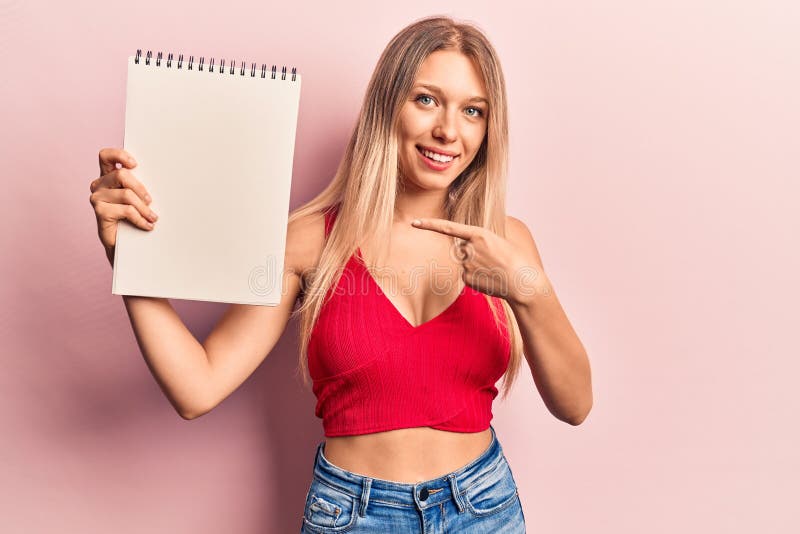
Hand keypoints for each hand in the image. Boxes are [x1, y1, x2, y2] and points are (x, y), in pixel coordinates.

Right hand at [89, 148, 158, 264]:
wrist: (124, 244)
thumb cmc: (133, 218)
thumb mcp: (137, 198)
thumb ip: (139, 185)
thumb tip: (162, 175)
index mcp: (108, 176)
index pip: (106, 156)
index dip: (119, 155)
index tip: (135, 164)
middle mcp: (99, 185)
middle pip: (121, 175)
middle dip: (140, 188)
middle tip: (151, 201)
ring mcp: (97, 198)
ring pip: (126, 194)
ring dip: (144, 208)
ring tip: (153, 217)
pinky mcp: (100, 211)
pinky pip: (126, 210)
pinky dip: (140, 218)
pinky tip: (147, 225)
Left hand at [410, 217, 544, 305]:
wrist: (523, 282)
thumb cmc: (516, 260)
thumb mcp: (500, 241)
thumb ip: (481, 241)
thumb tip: (468, 246)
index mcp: (479, 234)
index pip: (448, 228)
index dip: (429, 225)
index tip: (415, 222)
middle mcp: (469, 248)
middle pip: (461, 249)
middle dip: (473, 254)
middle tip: (492, 260)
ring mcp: (467, 264)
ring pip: (464, 263)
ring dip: (476, 266)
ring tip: (494, 270)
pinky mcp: (467, 278)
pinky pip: (467, 275)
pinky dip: (476, 277)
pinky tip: (490, 278)